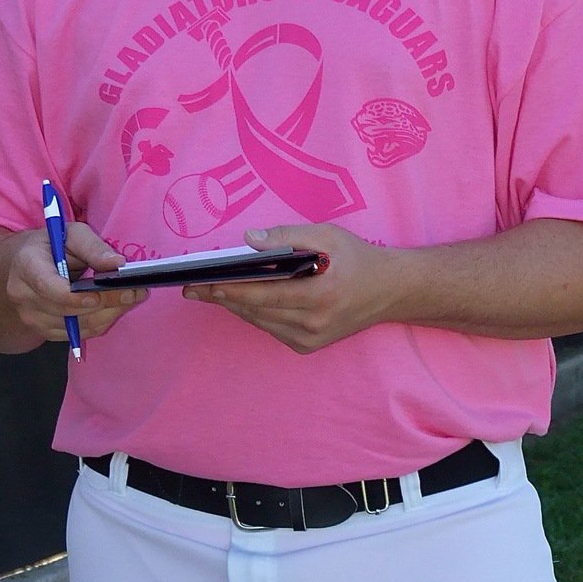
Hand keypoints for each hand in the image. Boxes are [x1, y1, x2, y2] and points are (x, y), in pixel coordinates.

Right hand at [5, 222, 147, 345]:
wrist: (23, 265)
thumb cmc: (50, 244)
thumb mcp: (71, 233)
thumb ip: (93, 246)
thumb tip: (118, 264)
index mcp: (27, 266)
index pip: (50, 288)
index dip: (77, 296)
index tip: (102, 293)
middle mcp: (24, 296)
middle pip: (68, 311)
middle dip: (107, 303)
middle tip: (137, 291)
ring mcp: (32, 318)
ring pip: (77, 327)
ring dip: (108, 314)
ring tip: (131, 298)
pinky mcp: (44, 332)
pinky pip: (78, 334)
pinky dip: (100, 322)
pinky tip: (113, 307)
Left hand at [182, 223, 394, 353]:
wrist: (389, 290)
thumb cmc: (356, 257)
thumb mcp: (326, 235)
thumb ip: (287, 235)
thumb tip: (249, 240)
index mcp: (318, 295)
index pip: (262, 295)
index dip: (229, 290)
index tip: (202, 283)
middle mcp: (313, 323)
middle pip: (256, 311)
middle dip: (223, 298)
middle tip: (193, 287)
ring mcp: (310, 339)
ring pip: (261, 322)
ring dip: (236, 307)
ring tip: (209, 291)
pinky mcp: (308, 346)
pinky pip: (272, 328)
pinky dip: (255, 314)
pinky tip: (241, 300)